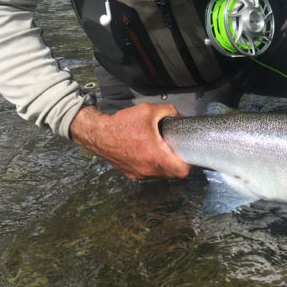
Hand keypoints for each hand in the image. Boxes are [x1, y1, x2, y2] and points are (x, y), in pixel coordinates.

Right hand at [69, 103, 190, 179]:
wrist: (97, 133)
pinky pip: (149, 174)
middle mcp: (147, 169)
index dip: (189, 163)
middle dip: (178, 164)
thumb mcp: (148, 111)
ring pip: (161, 175)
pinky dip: (154, 167)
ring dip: (166, 166)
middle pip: (173, 174)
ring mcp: (139, 174)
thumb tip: (180, 117)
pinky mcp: (131, 174)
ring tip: (165, 152)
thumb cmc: (122, 123)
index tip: (189, 155)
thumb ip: (169, 112)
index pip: (181, 171)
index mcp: (154, 155)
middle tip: (178, 151)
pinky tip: (151, 155)